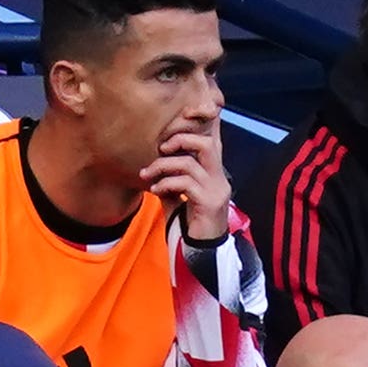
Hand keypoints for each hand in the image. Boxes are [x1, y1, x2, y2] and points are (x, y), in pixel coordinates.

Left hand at [140, 123, 229, 239]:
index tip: (182, 114)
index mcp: (213, 171)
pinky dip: (166, 183)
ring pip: (191, 162)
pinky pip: (186, 183)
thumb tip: (153, 167)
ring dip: (164, 166)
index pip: (213, 137)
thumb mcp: (175, 197)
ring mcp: (217, 189)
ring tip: (148, 175)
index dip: (201, 120)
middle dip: (180, 139)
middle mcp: (219, 176)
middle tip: (160, 149)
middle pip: (207, 142)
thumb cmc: (189, 222)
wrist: (202, 252)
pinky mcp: (209, 202)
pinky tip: (155, 191)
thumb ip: (169, 180)